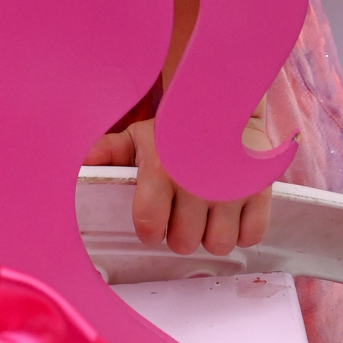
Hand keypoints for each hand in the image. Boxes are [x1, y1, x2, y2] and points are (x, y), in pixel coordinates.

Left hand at [83, 109, 274, 253]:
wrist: (227, 97)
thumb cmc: (178, 123)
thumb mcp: (142, 135)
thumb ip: (111, 152)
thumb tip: (82, 165)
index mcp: (162, 170)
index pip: (147, 227)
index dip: (148, 227)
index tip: (153, 216)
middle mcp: (197, 183)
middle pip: (182, 243)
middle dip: (179, 231)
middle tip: (182, 210)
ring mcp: (231, 189)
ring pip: (217, 244)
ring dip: (210, 233)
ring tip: (207, 212)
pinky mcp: (260, 191)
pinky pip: (251, 236)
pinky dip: (242, 230)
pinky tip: (232, 211)